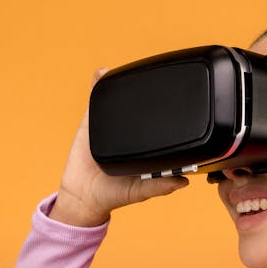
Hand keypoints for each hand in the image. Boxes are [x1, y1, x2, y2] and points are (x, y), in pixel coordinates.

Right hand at [50, 67, 189, 226]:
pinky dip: (98, 86)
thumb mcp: (140, 191)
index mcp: (146, 147)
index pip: (160, 127)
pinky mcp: (91, 125)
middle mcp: (130, 135)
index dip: (169, 115)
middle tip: (157, 79)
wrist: (81, 197)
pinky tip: (102, 73)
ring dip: (124, 85)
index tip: (181, 100)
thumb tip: (184, 181)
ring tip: (132, 70)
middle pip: (141, 110)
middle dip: (147, 94)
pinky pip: (95, 103)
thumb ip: (159, 186)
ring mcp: (110, 127)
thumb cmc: (113, 195)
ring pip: (119, 101)